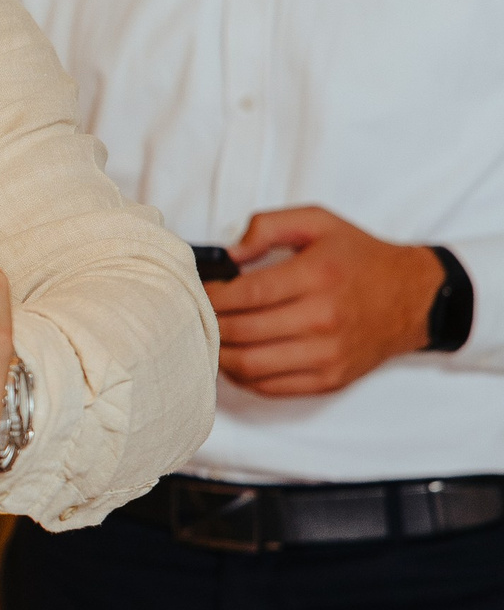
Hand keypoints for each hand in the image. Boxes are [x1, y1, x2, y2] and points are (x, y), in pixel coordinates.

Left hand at [207, 208, 439, 395]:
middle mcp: (322, 319)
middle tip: (196, 313)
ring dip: (219, 353)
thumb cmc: (360, 258)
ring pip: (249, 366)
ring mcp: (326, 355)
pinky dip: (242, 376)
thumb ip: (268, 226)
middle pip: (241, 333)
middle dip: (208, 323)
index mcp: (317, 276)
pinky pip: (269, 387)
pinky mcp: (328, 380)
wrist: (413, 298)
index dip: (210, 295)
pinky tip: (235, 356)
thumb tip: (228, 255)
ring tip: (210, 336)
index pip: (245, 295)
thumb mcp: (318, 222)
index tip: (199, 289)